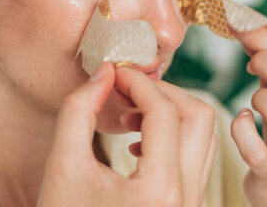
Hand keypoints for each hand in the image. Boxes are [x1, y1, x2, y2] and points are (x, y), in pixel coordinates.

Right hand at [37, 62, 216, 206]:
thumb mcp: (62, 165)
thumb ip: (78, 110)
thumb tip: (104, 72)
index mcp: (159, 191)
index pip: (164, 111)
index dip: (139, 82)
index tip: (115, 72)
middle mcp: (186, 199)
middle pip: (198, 117)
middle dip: (163, 92)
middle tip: (126, 88)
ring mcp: (191, 206)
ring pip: (204, 137)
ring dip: (171, 114)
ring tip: (130, 115)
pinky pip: (197, 159)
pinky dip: (175, 137)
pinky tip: (138, 142)